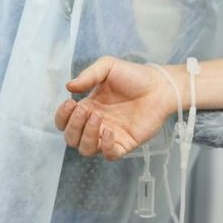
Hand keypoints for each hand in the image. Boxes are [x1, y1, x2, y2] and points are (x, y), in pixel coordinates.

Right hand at [54, 56, 177, 160]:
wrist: (160, 86)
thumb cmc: (135, 76)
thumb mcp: (108, 67)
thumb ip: (88, 75)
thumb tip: (69, 87)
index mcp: (88, 108)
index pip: (64, 122)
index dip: (62, 116)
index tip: (71, 103)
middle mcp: (96, 124)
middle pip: (71, 138)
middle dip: (73, 126)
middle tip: (86, 110)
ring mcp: (110, 136)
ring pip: (86, 150)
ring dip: (86, 136)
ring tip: (98, 117)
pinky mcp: (125, 143)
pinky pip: (109, 155)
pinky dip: (105, 146)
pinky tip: (110, 130)